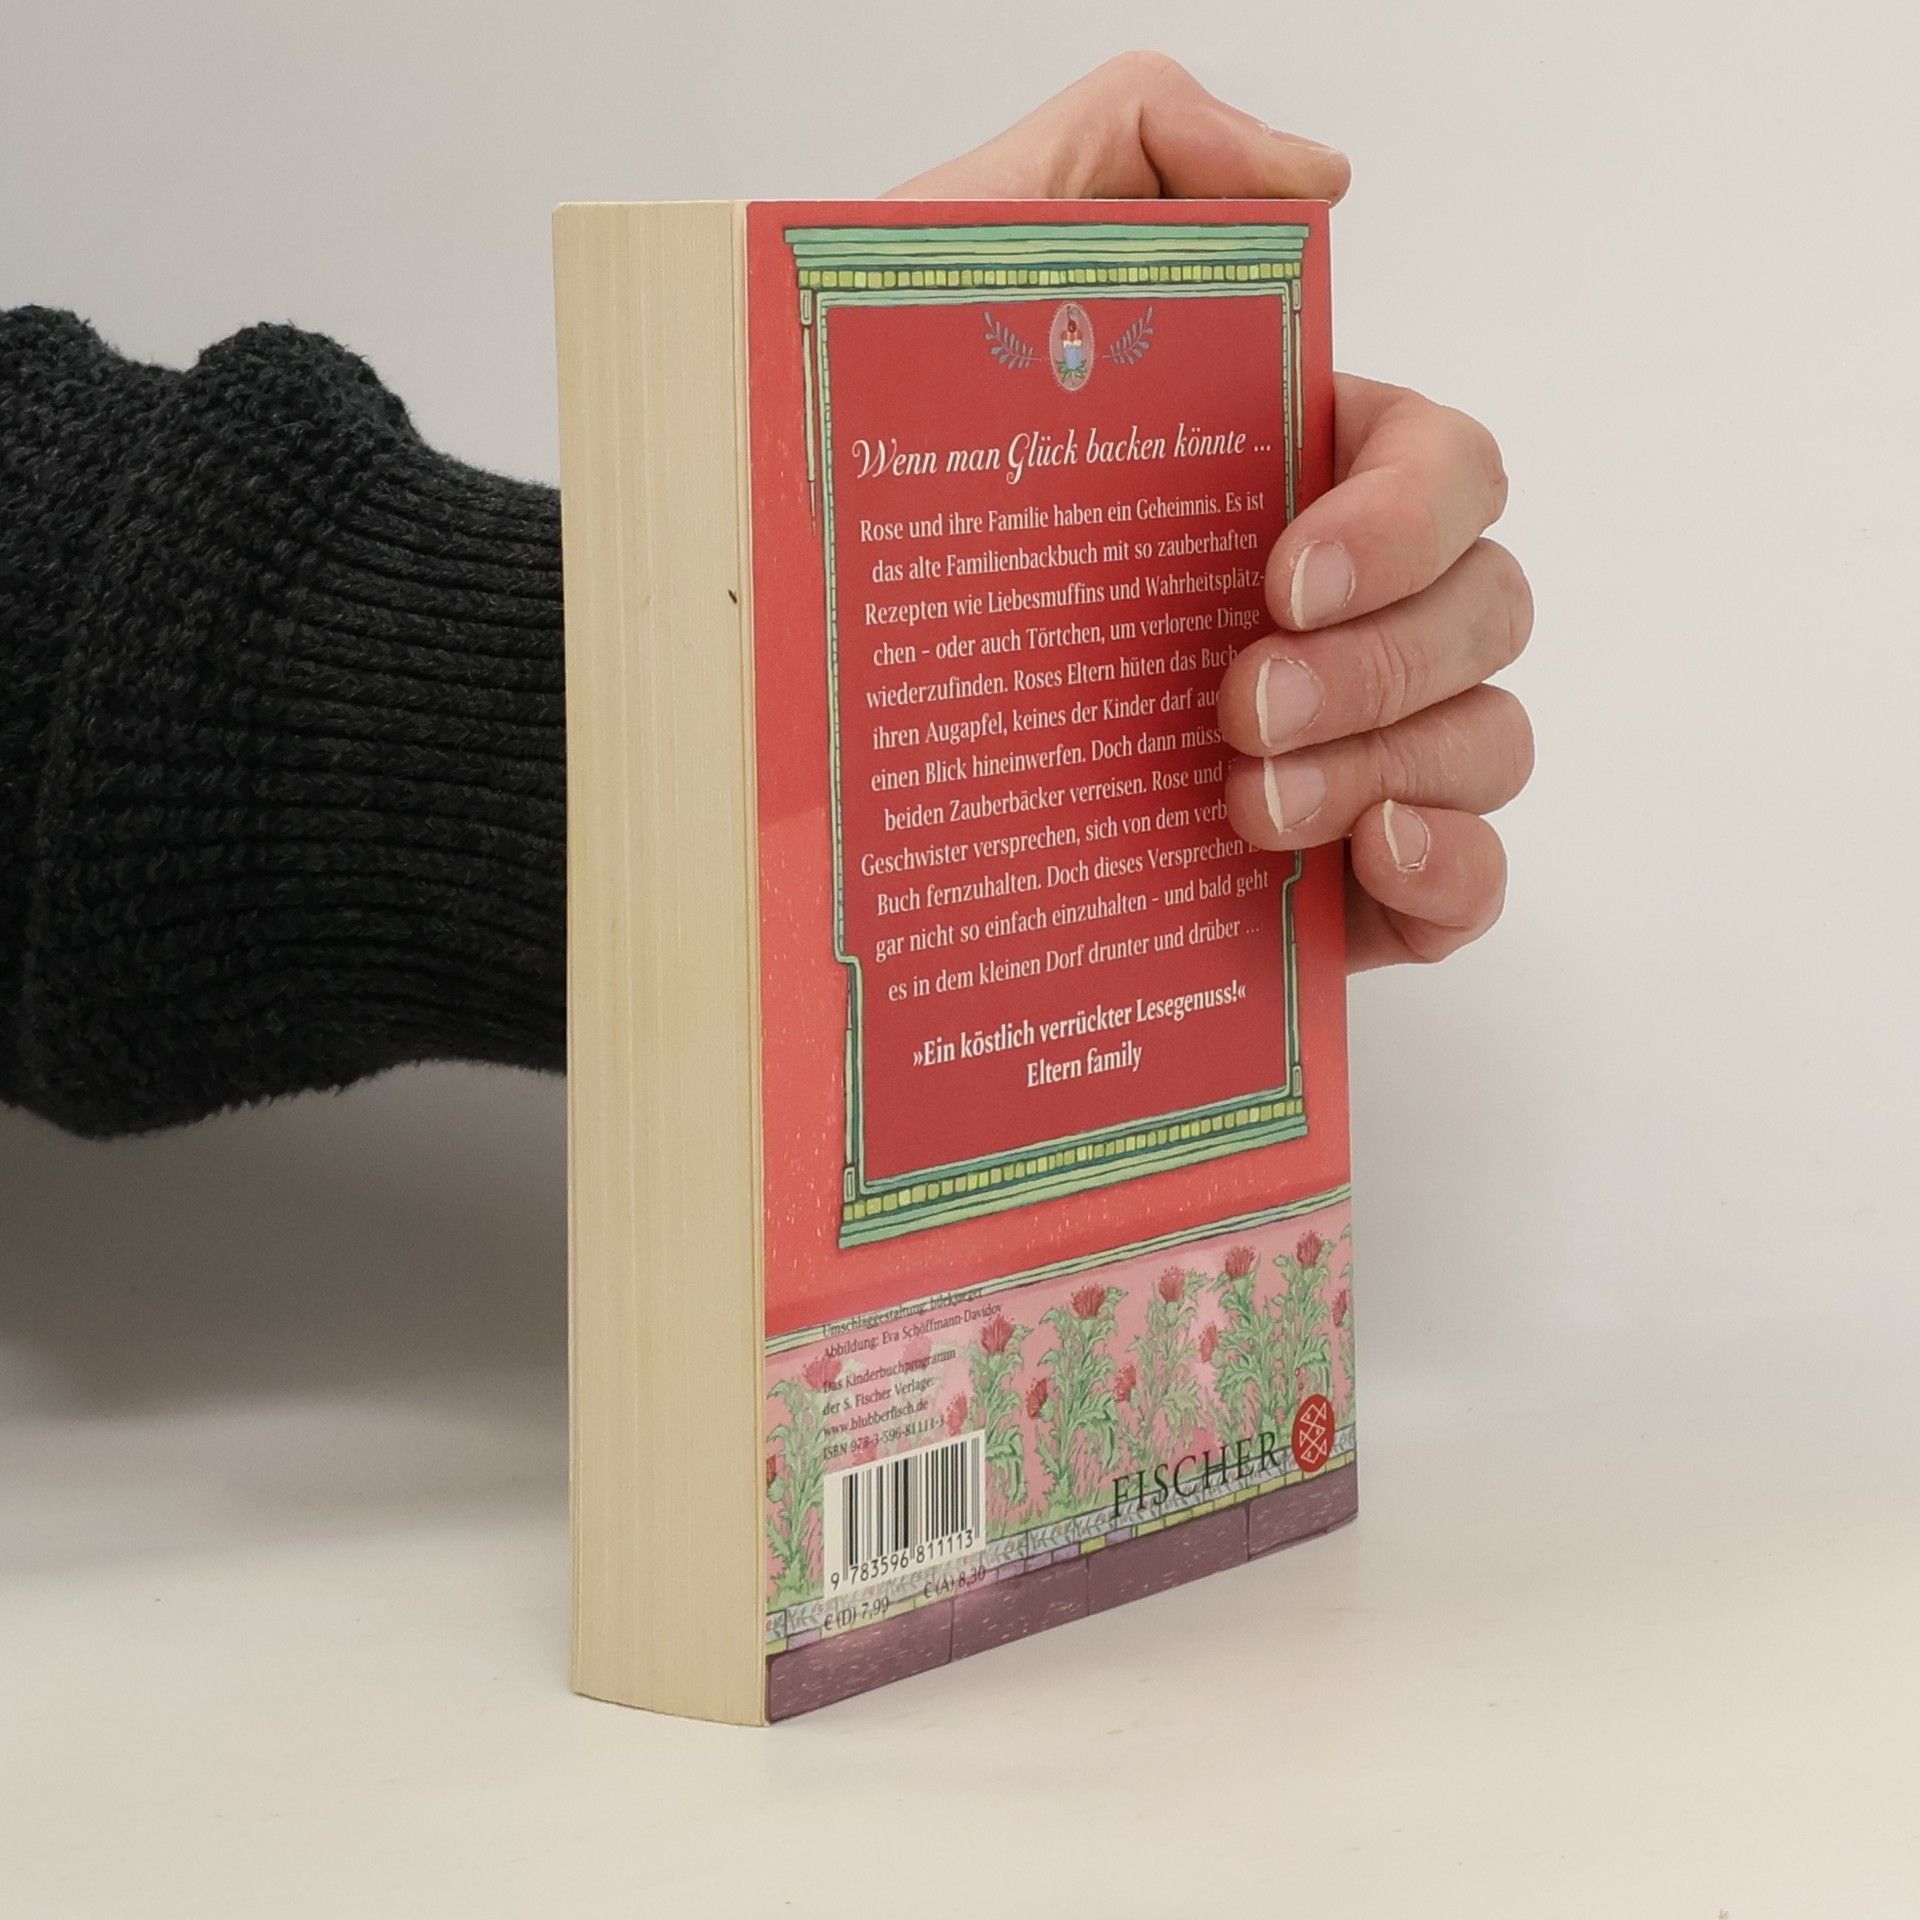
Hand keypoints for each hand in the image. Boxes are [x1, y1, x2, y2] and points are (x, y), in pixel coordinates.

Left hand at [892, 53, 1532, 969]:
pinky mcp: (1324, 878)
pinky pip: (1464, 882)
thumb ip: (1140, 147)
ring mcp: (1346, 746)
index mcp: (1291, 476)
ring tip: (1241, 805)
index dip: (1403, 520)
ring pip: (1485, 739)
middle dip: (1378, 666)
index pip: (1443, 469)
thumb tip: (1320, 181)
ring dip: (1393, 767)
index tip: (1279, 578)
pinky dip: (1453, 873)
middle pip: (1484, 609)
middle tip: (1231, 710)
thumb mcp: (975, 266)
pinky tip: (1368, 857)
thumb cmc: (887, 480)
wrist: (791, 676)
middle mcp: (1342, 610)